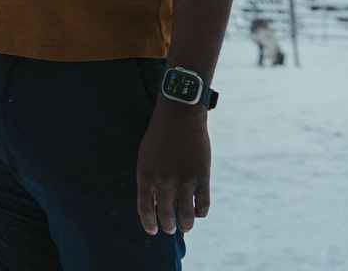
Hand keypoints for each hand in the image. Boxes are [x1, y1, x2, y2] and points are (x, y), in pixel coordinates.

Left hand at [135, 103, 210, 234]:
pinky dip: (201, 213)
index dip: (149, 223)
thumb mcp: (145, 157)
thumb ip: (149, 179)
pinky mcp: (202, 177)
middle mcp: (164, 182)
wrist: (179, 116)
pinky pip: (203, 205)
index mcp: (146, 176)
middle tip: (170, 229)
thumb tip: (155, 201)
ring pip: (186, 216)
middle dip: (168, 226)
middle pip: (166, 216)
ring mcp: (184, 181)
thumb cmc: (159, 136)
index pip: (145, 209)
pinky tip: (198, 212)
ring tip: (185, 227)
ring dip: (186, 225)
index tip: (152, 230)